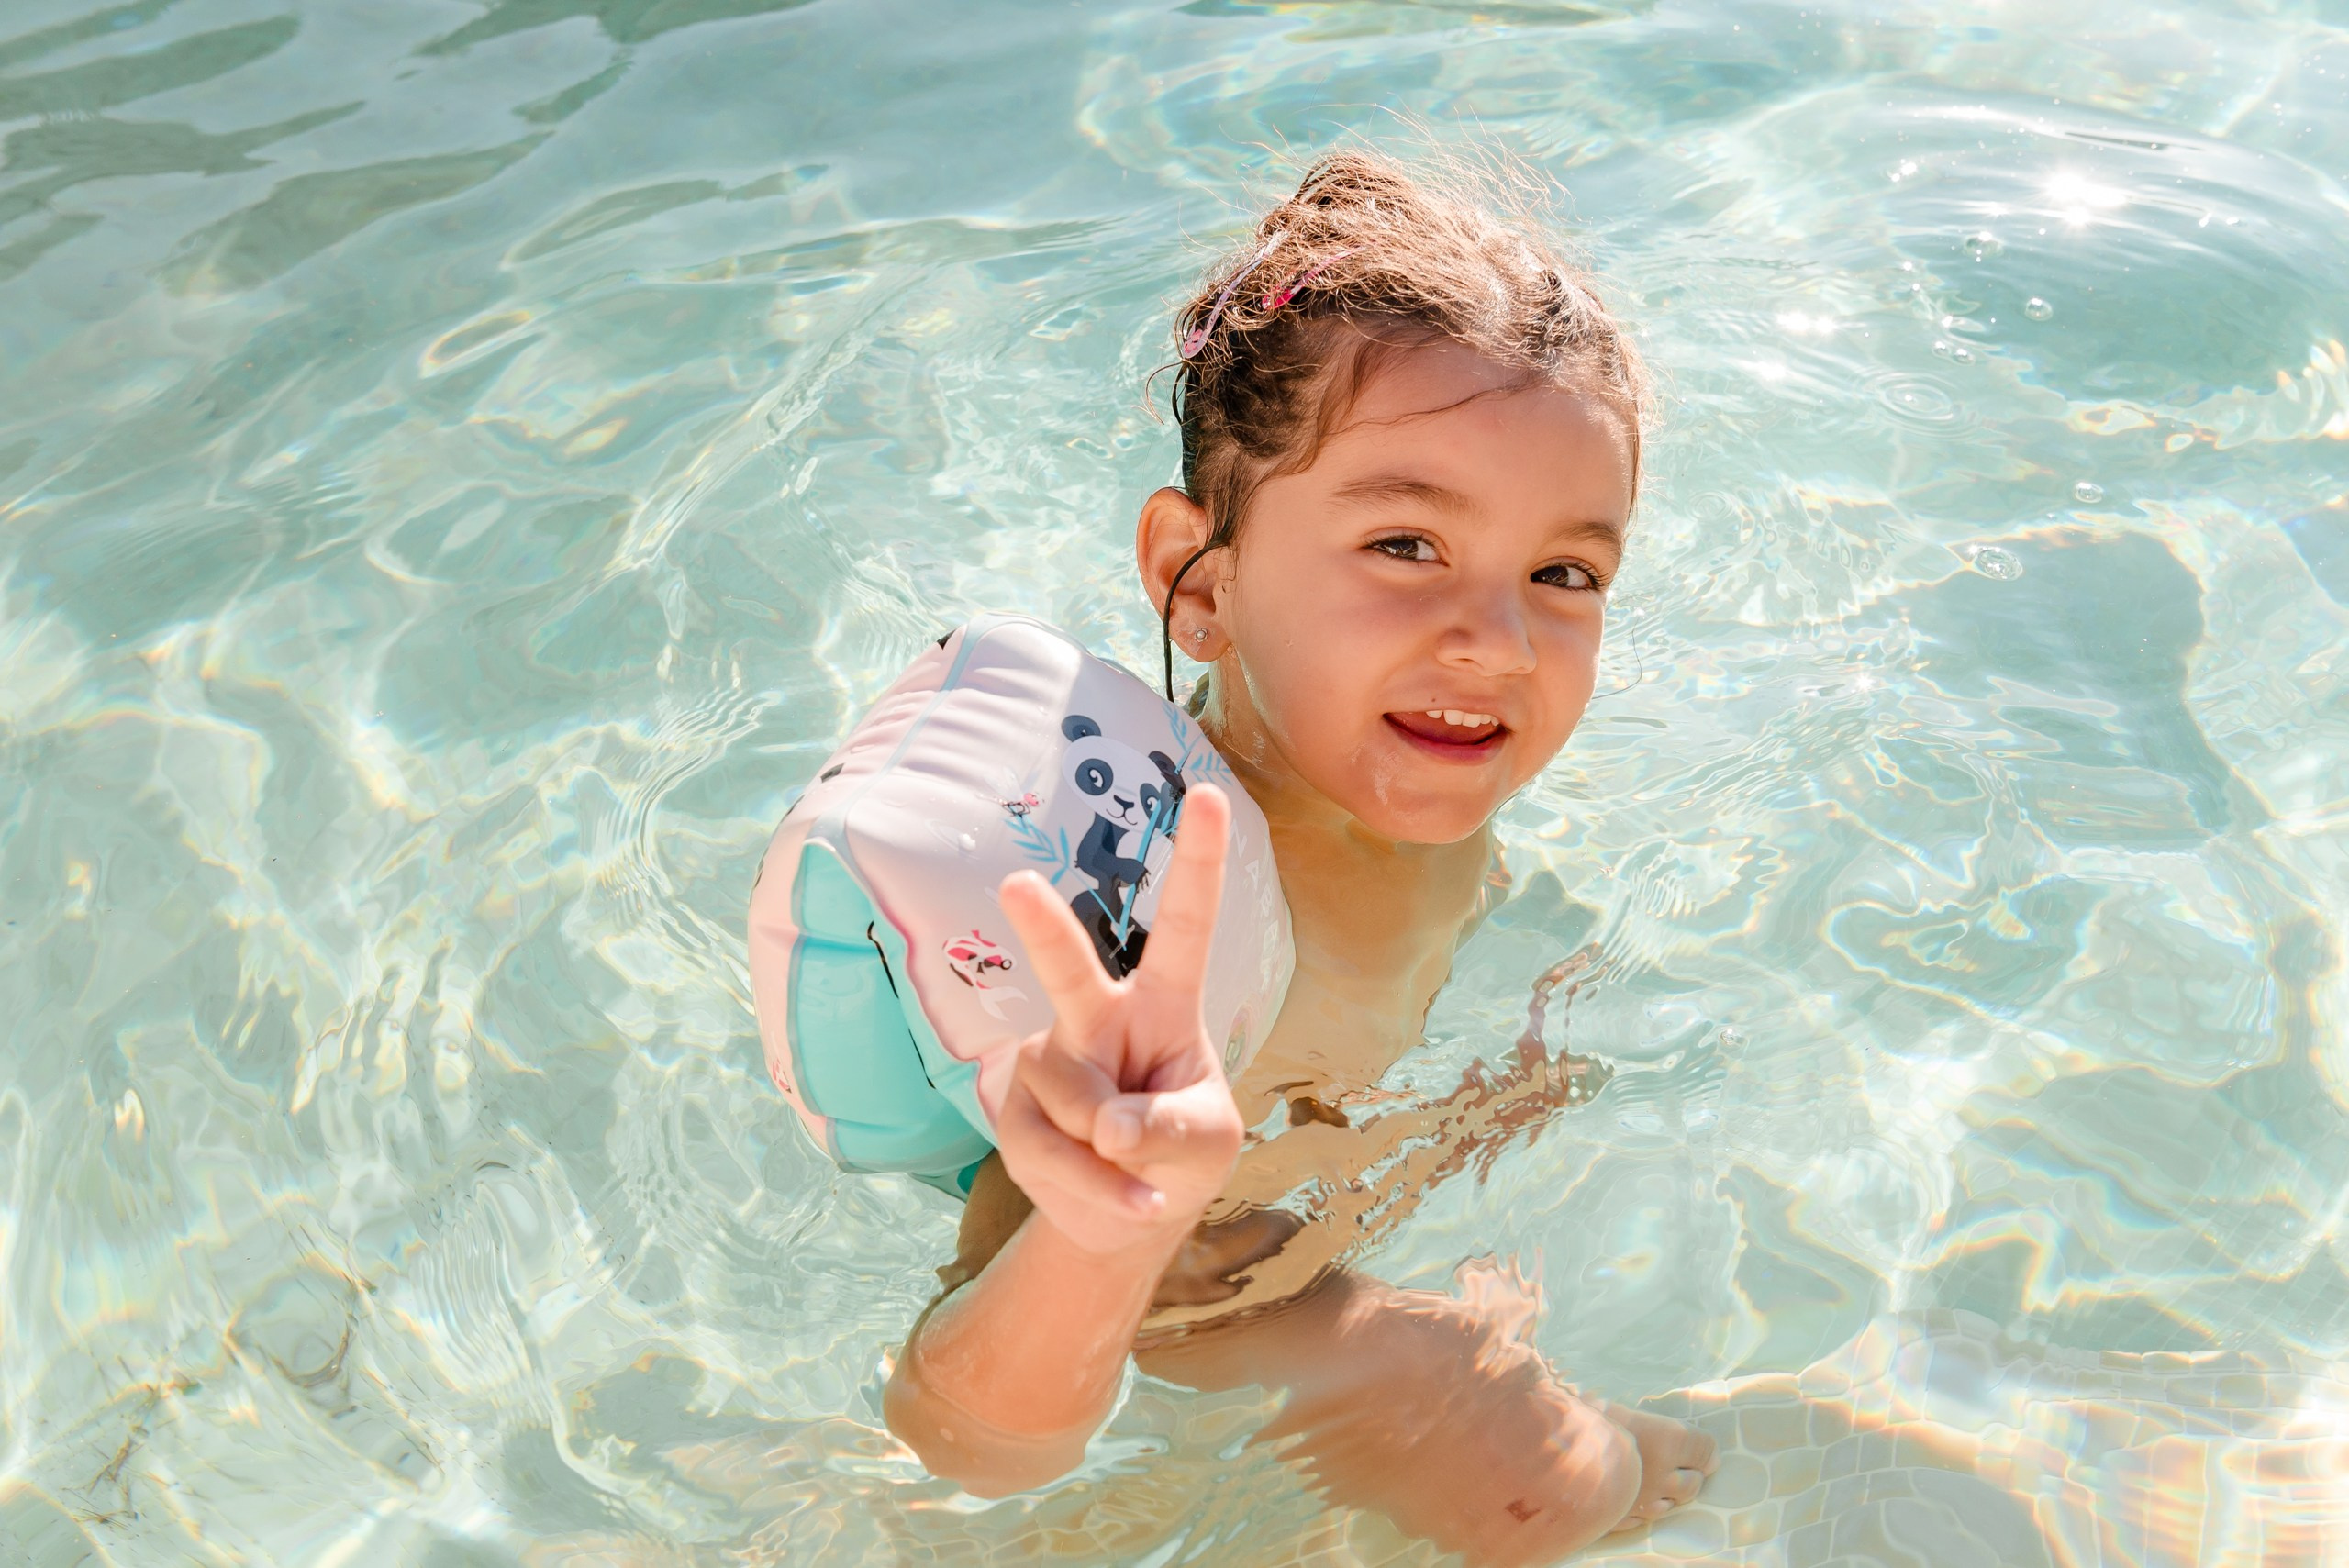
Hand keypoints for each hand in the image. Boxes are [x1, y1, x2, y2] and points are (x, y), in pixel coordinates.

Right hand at [994, 784, 1245, 1256]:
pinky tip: (1114, 1194)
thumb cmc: (1182, 1156)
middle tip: (1018, 885)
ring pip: (1074, 1096)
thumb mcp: (1206, 1142)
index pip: (1184, 925)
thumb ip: (1167, 1127)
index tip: (1206, 795)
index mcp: (1167, 1003)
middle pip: (1072, 969)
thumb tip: (1107, 1126)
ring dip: (1111, 1153)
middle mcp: (1101, 1018)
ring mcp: (1050, 1060)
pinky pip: (1050, 1150)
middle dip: (1045, 929)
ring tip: (1133, 1167)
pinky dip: (1094, 1188)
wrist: (1126, 1218)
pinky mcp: (1015, 1109)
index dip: (1196, 862)